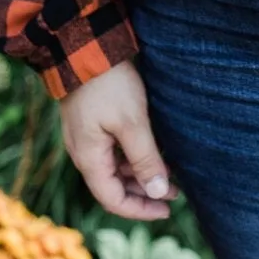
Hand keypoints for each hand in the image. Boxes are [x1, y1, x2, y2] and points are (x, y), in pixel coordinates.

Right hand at [58, 58, 180, 219]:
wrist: (84, 48)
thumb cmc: (109, 85)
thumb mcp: (132, 123)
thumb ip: (145, 159)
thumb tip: (158, 192)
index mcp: (89, 159)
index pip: (113, 200)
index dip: (140, 210)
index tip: (167, 210)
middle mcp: (83, 153)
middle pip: (114, 186)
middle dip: (144, 192)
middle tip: (175, 193)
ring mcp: (86, 137)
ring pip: (114, 168)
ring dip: (139, 174)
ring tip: (168, 173)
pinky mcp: (91, 122)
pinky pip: (111, 150)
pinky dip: (131, 157)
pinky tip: (152, 150)